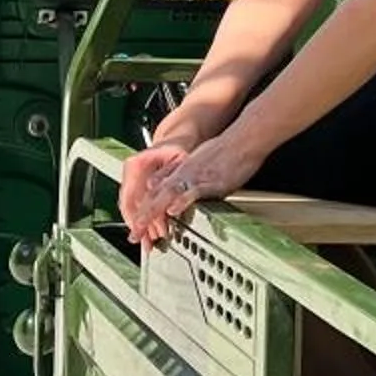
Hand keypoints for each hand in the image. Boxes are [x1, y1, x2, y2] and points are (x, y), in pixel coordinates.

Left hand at [120, 132, 260, 245]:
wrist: (242, 141)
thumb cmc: (223, 152)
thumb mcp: (193, 162)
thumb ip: (175, 174)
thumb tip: (157, 186)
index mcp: (178, 172)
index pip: (154, 193)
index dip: (142, 211)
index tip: (135, 228)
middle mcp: (182, 174)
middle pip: (155, 196)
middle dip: (141, 218)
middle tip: (133, 235)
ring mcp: (194, 177)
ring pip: (167, 195)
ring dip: (152, 212)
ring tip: (142, 227)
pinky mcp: (210, 180)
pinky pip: (192, 191)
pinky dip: (181, 201)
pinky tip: (172, 210)